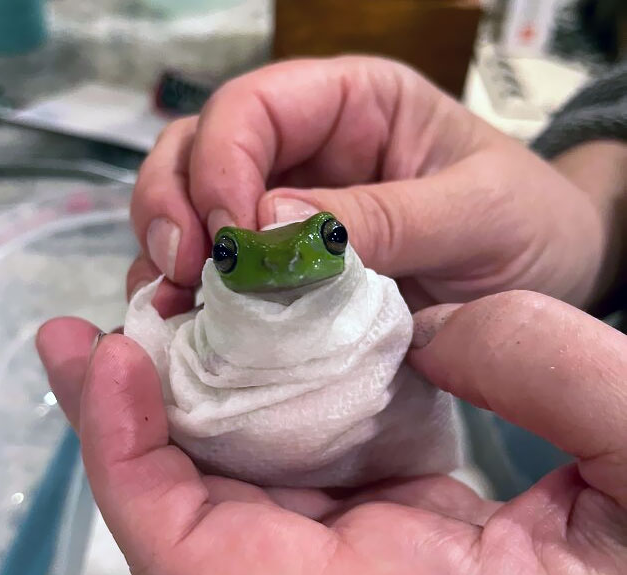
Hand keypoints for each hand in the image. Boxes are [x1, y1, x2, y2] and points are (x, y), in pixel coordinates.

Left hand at [37, 290, 626, 574]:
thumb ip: (538, 368)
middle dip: (121, 435)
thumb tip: (424, 328)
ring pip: (223, 511)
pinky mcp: (375, 548)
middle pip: (188, 537)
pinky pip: (276, 490)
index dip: (132, 474)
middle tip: (83, 336)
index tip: (115, 364)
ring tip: (140, 333)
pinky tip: (233, 365)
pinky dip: (237, 427)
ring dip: (168, 425)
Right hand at [128, 56, 610, 315]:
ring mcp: (286, 216)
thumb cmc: (529, 226)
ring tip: (175, 305)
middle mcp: (304, 153)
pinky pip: (218, 278)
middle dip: (172, 205)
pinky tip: (187, 327)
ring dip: (169, 256)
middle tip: (180, 269)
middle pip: (197, 151)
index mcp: (353, 105)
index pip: (253, 107)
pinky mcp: (284, 276)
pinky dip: (191, 300)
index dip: (222, 163)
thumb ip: (384, 216)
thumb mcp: (478, 213)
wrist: (548, 280)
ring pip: (191, 212)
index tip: (233, 236)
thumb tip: (267, 224)